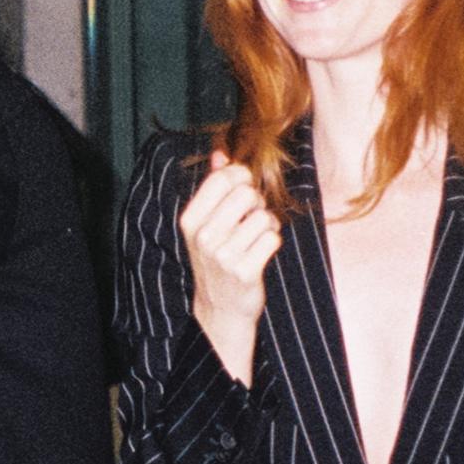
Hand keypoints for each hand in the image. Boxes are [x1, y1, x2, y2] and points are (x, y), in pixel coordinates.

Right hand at [179, 153, 280, 386]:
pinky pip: (273, 237)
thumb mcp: (205, 224)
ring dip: (267, 225)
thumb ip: (213, 187)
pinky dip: (273, 241)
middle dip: (256, 203)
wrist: (220, 310)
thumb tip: (221, 153)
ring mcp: (224, 255)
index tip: (243, 191)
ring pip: (264, 216)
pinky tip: (262, 252)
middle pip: (247, 193)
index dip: (242, 178)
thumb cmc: (216, 260)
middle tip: (250, 219)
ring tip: (256, 238)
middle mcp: (204, 236)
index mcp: (190, 220)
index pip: (224, 177)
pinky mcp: (245, 271)